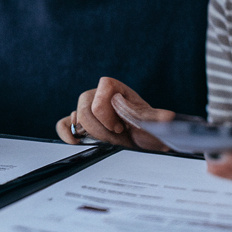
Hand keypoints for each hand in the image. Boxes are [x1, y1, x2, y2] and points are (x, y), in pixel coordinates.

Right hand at [56, 77, 175, 150]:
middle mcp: (98, 96)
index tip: (120, 127)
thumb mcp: (153, 124)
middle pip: (86, 106)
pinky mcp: (78, 124)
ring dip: (92, 134)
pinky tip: (76, 142)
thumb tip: (167, 117)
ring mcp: (86, 109)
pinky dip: (67, 133)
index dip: (107, 111)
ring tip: (109, 143)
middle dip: (101, 129)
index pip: (102, 88)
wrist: (141, 143)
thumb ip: (155, 118)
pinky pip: (63, 124)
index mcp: (115, 89)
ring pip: (76, 116)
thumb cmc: (147, 130)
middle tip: (118, 139)